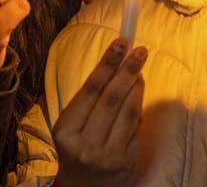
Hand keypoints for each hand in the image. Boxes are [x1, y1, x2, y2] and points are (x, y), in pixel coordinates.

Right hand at [54, 38, 146, 186]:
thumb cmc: (77, 149)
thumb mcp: (71, 127)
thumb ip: (89, 100)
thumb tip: (117, 66)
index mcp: (66, 131)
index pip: (89, 90)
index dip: (106, 64)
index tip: (120, 43)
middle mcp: (85, 144)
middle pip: (111, 98)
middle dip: (127, 70)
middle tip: (140, 50)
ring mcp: (108, 155)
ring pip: (128, 111)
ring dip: (137, 86)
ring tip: (140, 69)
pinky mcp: (127, 162)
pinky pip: (137, 127)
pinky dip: (139, 107)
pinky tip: (139, 93)